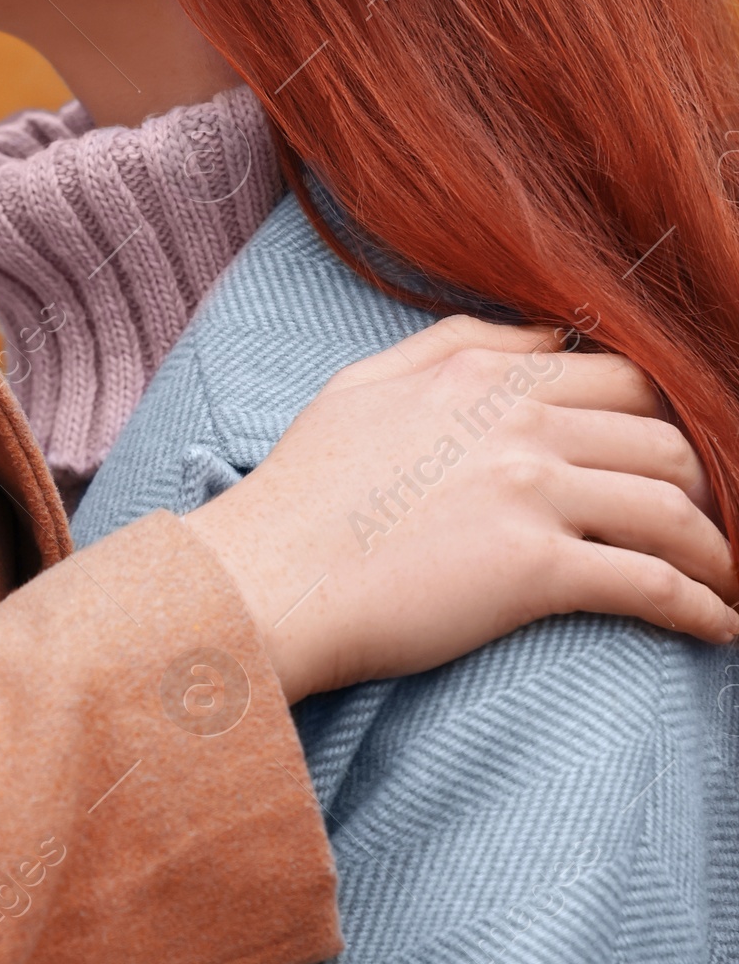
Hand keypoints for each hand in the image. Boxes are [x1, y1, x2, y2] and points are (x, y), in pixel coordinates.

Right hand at [188, 313, 738, 703]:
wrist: (269, 578)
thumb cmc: (304, 488)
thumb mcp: (367, 383)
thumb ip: (456, 342)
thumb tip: (538, 334)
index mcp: (482, 370)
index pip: (621, 375)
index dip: (666, 417)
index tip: (679, 458)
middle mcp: (518, 420)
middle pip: (664, 436)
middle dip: (705, 482)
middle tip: (710, 523)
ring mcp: (529, 491)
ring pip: (672, 506)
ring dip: (718, 550)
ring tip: (728, 582)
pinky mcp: (534, 569)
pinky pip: (651, 582)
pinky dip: (700, 607)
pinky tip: (717, 628)